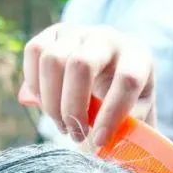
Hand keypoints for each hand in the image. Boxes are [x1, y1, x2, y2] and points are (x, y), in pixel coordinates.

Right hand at [18, 24, 155, 146]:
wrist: (113, 78)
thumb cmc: (128, 104)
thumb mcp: (136, 117)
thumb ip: (126, 129)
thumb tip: (99, 140)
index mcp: (138, 57)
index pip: (126, 80)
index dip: (111, 114)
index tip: (100, 141)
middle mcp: (108, 37)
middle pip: (81, 65)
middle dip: (73, 107)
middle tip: (76, 135)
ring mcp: (80, 31)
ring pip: (52, 59)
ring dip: (51, 101)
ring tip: (63, 126)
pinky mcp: (55, 32)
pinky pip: (34, 51)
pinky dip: (35, 85)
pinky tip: (47, 105)